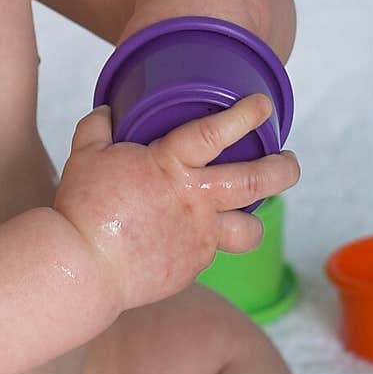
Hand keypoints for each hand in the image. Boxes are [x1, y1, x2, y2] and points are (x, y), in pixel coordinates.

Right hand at [52, 93, 299, 313]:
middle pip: (257, 181)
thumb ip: (98, 128)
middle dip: (282, 168)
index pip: (217, 132)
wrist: (83, 267)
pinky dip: (205, 242)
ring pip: (249, 230)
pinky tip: (189, 238)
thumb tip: (106, 112)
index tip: (263, 105)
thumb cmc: (83, 208)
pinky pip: (210, 252)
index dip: (245, 116)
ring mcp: (198, 238)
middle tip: (289, 160)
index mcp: (170, 165)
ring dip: (256, 218)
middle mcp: (195, 200)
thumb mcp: (86, 155)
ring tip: (251, 210)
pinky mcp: (192, 267)